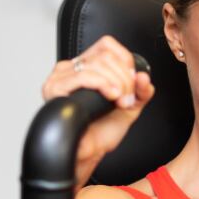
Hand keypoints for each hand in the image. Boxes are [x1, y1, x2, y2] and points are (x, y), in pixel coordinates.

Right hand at [42, 35, 155, 190]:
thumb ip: (140, 90)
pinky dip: (103, 84)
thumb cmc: (102, 131)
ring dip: (117, 83)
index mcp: (86, 67)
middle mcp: (71, 69)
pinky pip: (83, 75)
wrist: (89, 152)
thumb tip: (144, 76)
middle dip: (125, 77)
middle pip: (105, 55)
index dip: (125, 60)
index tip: (133, 83)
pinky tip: (111, 97)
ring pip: (97, 64)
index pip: (107, 45)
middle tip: (127, 98)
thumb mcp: (129, 106)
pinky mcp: (54, 88)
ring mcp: (60, 77)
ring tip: (120, 102)